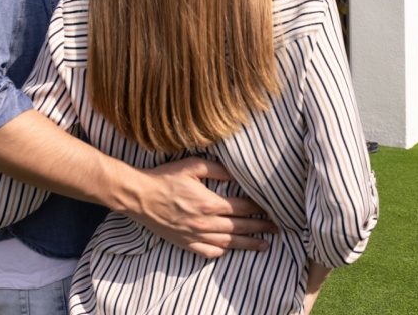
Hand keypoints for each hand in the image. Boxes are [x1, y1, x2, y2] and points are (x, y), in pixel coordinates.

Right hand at [123, 157, 278, 258]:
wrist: (139, 197)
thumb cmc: (165, 178)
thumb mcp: (193, 166)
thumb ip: (218, 169)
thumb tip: (238, 172)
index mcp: (210, 203)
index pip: (243, 207)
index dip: (260, 209)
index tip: (273, 208)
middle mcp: (205, 222)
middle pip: (240, 227)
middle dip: (261, 227)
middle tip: (278, 228)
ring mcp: (195, 235)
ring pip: (228, 243)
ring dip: (248, 244)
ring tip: (264, 245)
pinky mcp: (185, 242)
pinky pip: (209, 251)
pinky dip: (223, 252)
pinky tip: (232, 250)